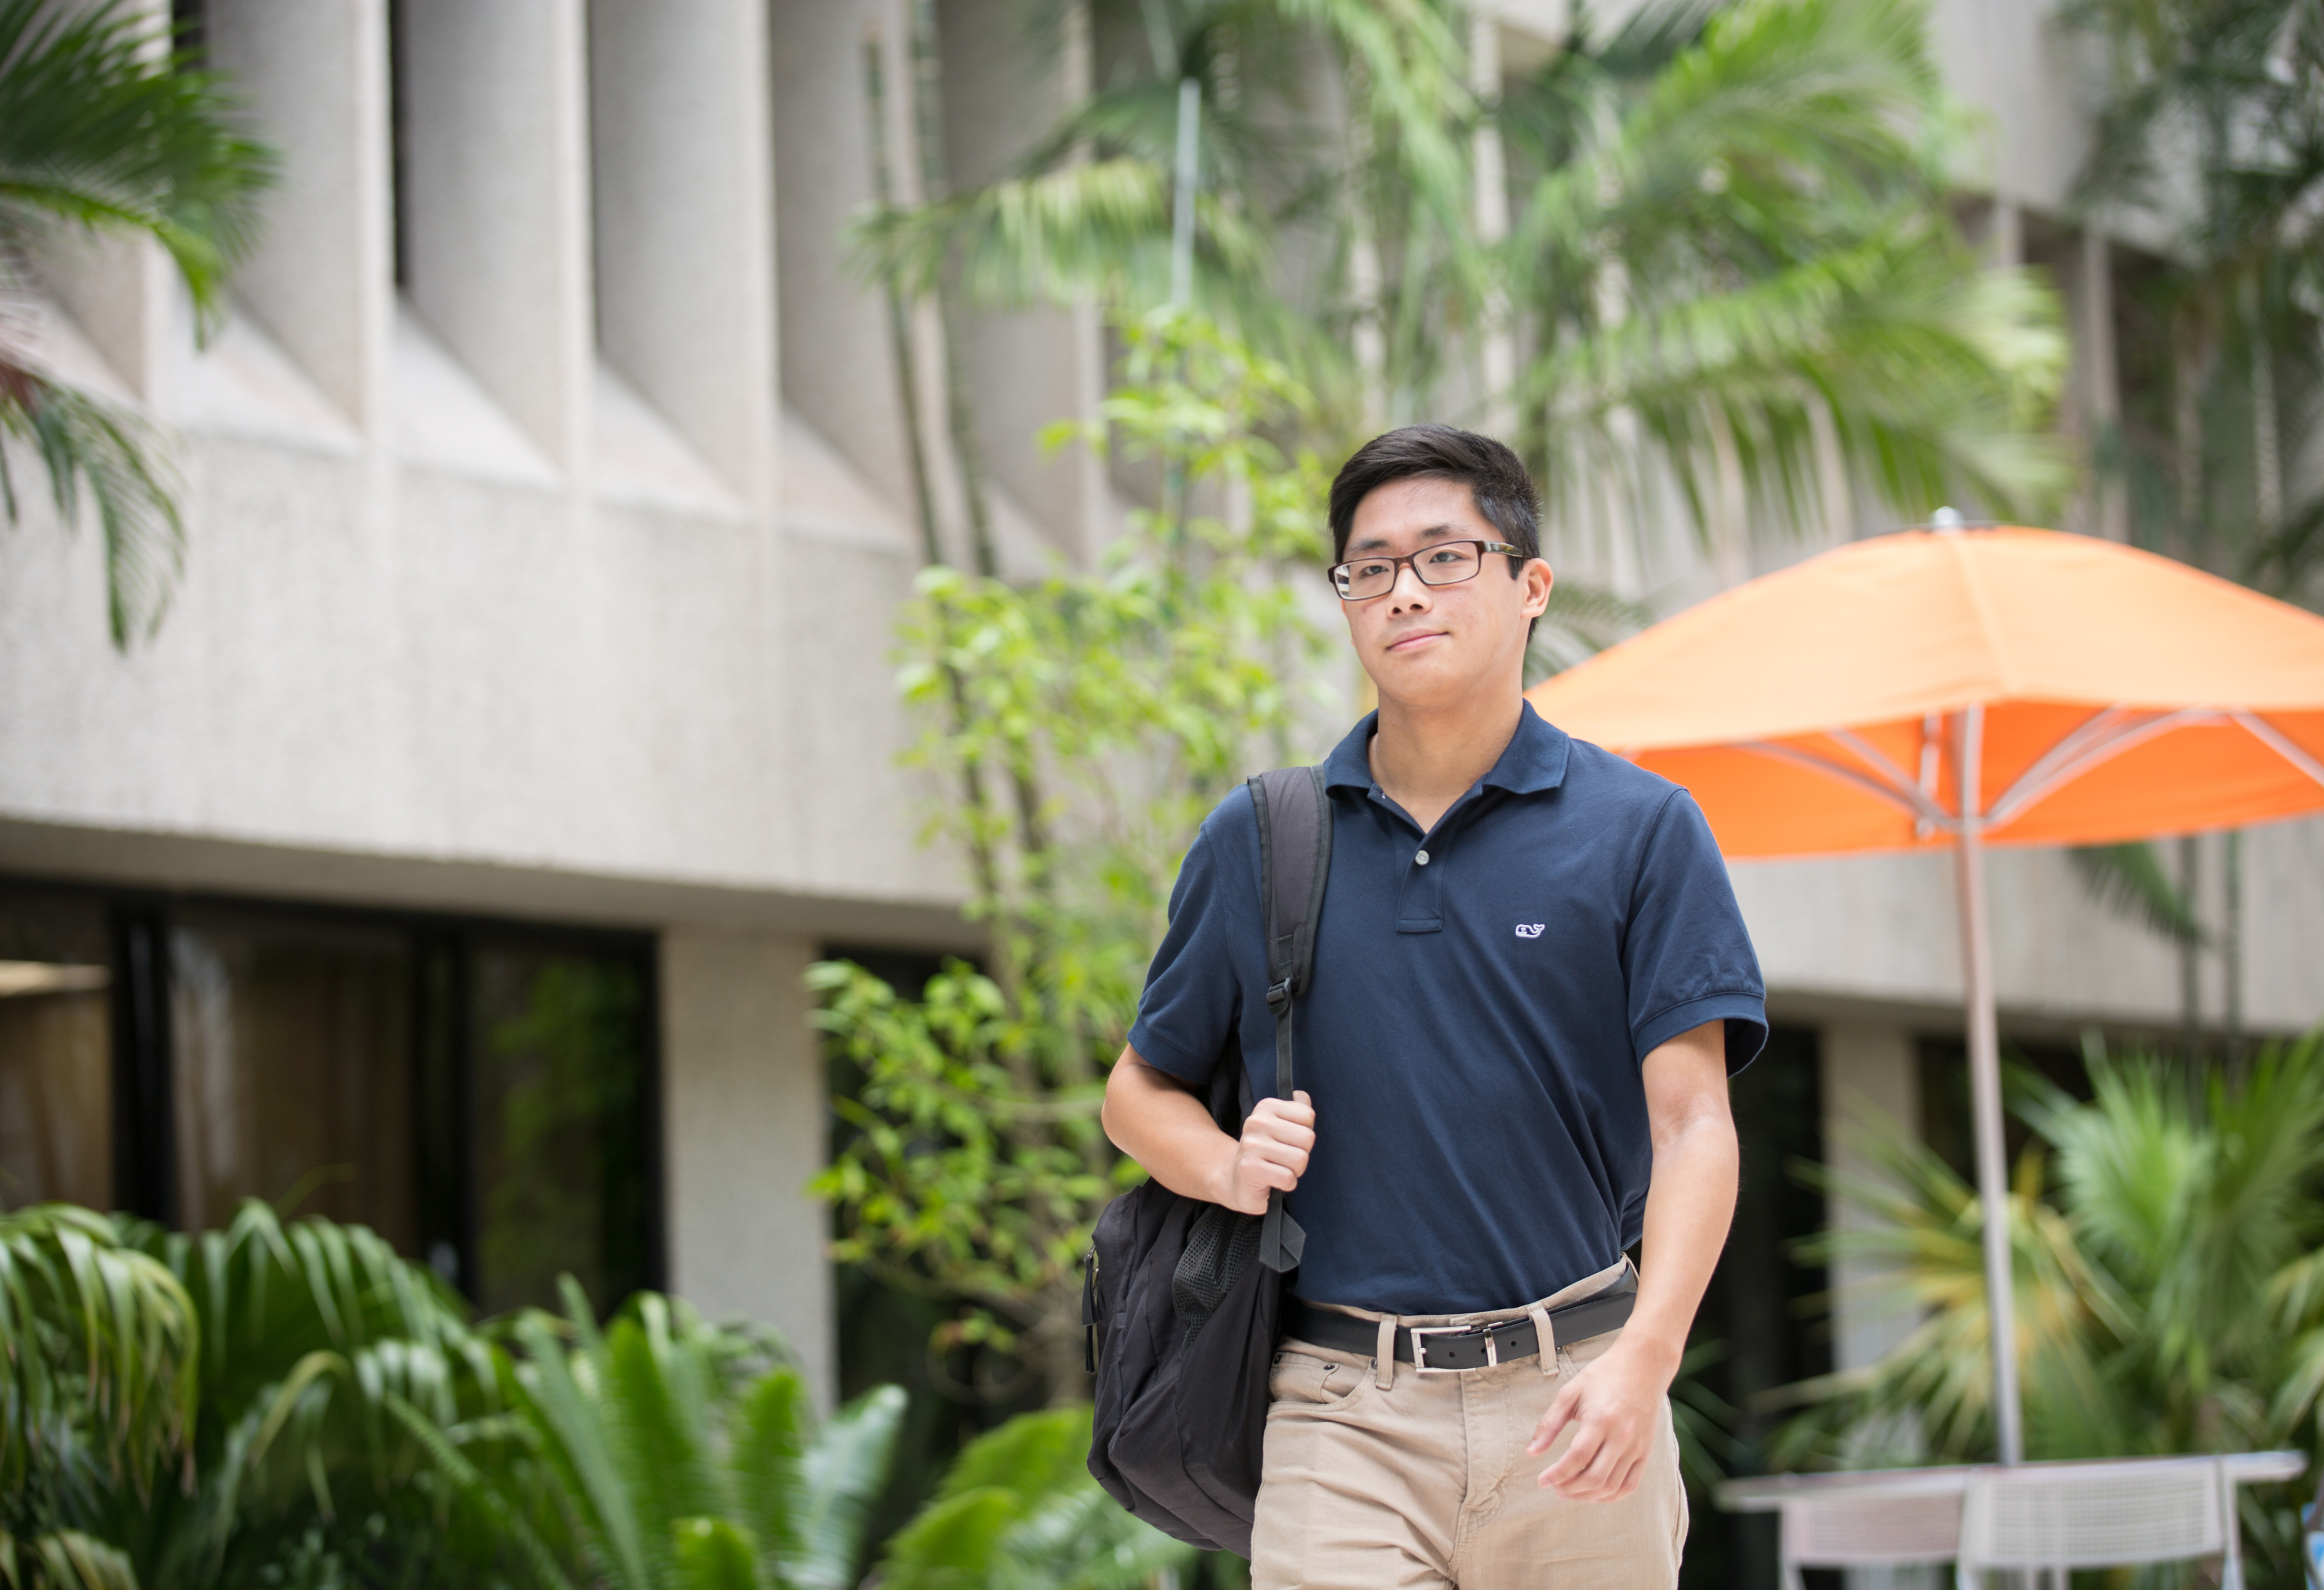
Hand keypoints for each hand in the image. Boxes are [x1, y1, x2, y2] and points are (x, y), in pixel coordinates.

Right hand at [1214, 1090, 1313, 1213]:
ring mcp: (1251, 1145)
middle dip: (1302, 1154)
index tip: (1288, 1141)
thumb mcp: (1282, 1127)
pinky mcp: (1249, 1168)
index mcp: (1266, 1107)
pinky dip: (1287, 1184)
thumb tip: (1301, 1095)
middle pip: (1307, 1138)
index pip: (1307, 1116)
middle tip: (1284, 1158)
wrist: (1237, 1180)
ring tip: (1278, 1169)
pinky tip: (1273, 1181)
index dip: (1305, 1133)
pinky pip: (1288, 1178)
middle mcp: (1256, 1122)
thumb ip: (1296, 1110)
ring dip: (1295, 1171)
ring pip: (1300, 1159)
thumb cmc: (1267, 1153)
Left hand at [1526, 1336, 1676, 1501]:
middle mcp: (1622, 1436)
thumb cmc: (1605, 1375)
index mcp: (1600, 1419)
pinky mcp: (1646, 1451)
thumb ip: (1550, 1423)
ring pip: (1611, 1486)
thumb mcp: (1571, 1392)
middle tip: (1555, 1488)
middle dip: (1570, 1488)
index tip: (1542, 1480)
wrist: (1643, 1365)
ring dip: (1587, 1496)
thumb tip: (1532, 1452)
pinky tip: (1595, 1494)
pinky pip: (1630, 1485)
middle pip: (1595, 1477)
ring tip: (1570, 1492)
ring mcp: (1637, 1446)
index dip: (1557, 1474)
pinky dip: (1612, 1496)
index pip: (1577, 1458)